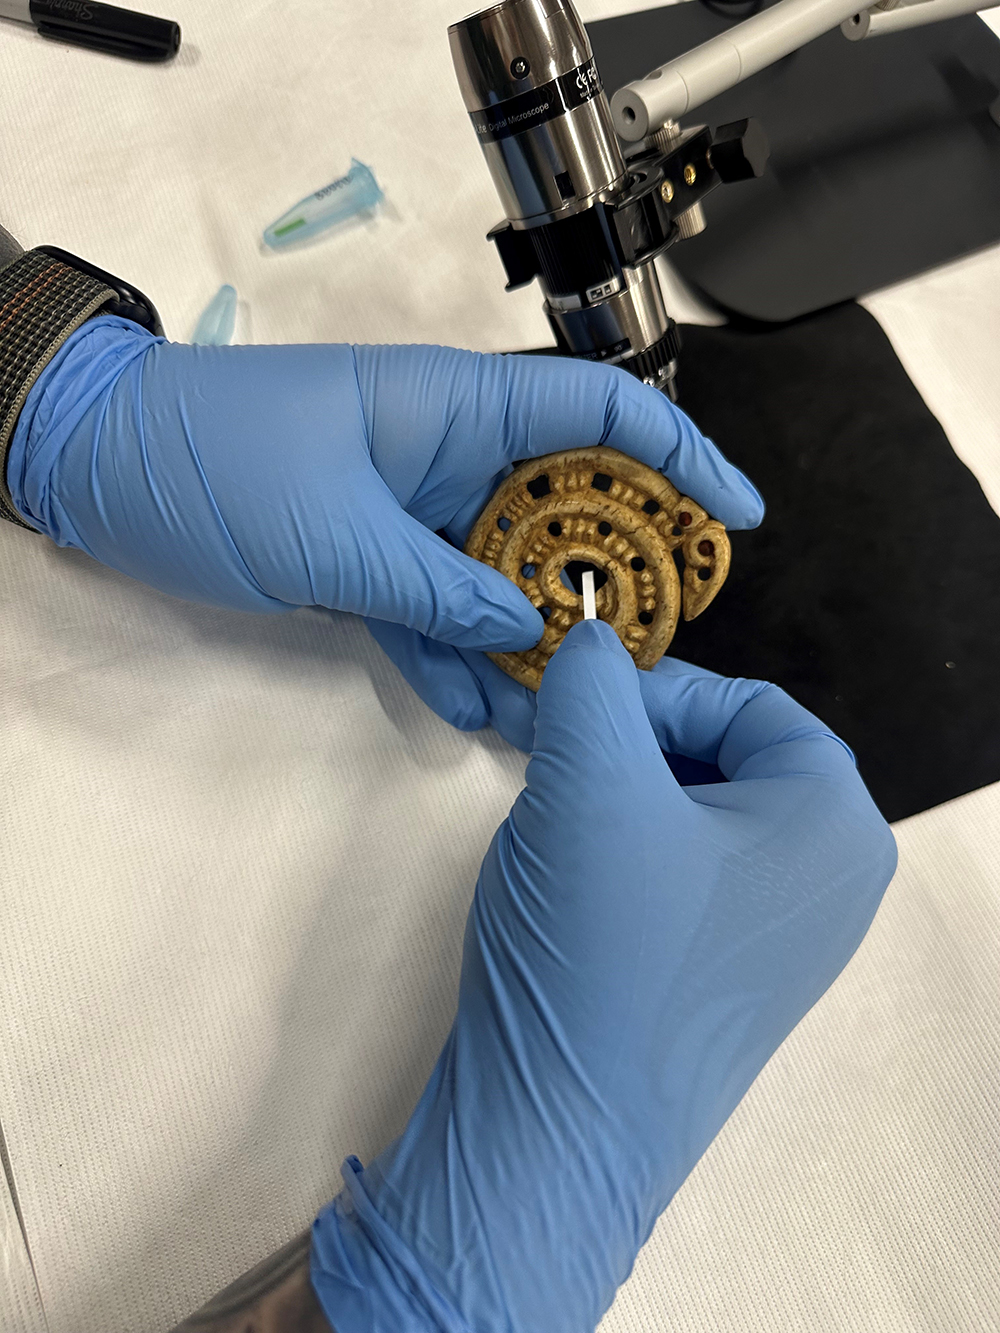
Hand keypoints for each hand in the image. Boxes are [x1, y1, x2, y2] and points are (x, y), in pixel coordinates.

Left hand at [6, 322, 761, 656]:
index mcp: (457, 410)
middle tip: (650, 651)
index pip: (601, 414)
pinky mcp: (375, 564)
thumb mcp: (337, 535)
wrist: (103, 468)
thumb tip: (526, 634)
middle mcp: (451, 458)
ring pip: (505, 579)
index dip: (680, 458)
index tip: (731, 517)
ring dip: (536, 643)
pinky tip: (489, 716)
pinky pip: (440, 616)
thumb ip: (441, 591)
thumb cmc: (216, 460)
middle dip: (611, 580)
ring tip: (572, 711)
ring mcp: (414, 515)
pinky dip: (462, 663)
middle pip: (566, 512)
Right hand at [309, 623, 896, 1331]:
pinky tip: (571, 875)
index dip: (656, 690)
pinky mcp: (732, 979)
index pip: (752, 705)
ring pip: (698, 817)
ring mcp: (786, 941)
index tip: (575, 699)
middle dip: (630, 743)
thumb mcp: (588, 779)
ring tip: (553, 813)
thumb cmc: (597, 943)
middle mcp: (834, 883)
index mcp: (836, 825)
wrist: (559, 1129)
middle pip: (729, 759)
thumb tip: (590, 637)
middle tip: (553, 749)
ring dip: (618, 794)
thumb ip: (592, 678)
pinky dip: (626, 853)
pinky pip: (687, 879)